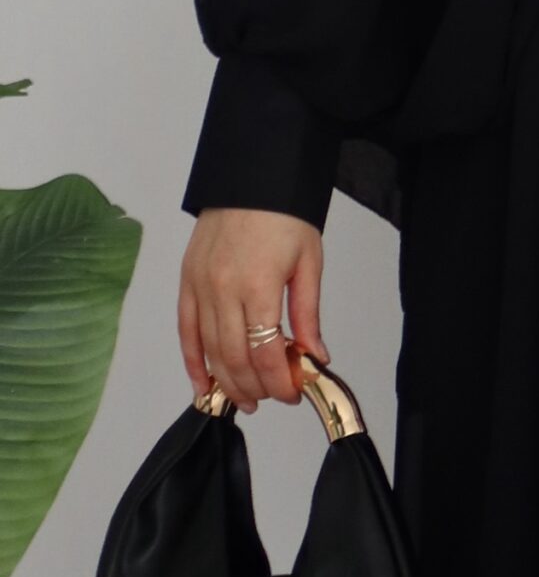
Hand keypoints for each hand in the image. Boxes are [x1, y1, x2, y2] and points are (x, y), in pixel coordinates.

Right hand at [178, 208, 329, 411]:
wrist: (252, 177)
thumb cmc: (285, 215)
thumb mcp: (308, 262)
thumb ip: (307, 314)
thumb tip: (314, 355)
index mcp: (258, 286)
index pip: (265, 353)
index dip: (279, 382)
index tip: (293, 393)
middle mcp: (223, 291)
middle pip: (234, 358)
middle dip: (255, 387)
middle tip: (272, 398)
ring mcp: (200, 287)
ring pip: (208, 351)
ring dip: (227, 382)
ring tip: (246, 399)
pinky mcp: (186, 282)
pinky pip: (185, 332)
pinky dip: (193, 362)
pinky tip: (204, 386)